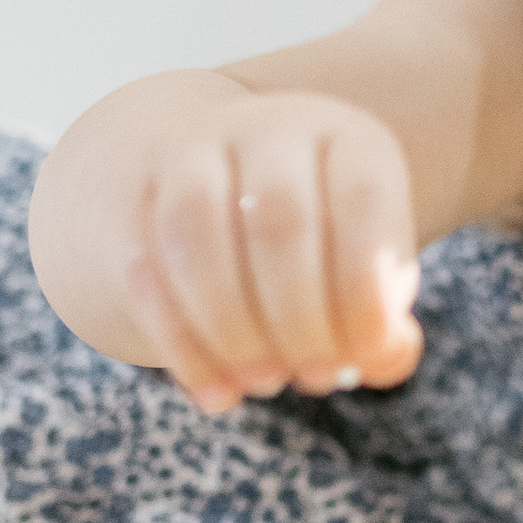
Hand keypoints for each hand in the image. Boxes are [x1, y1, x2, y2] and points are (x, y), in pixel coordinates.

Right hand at [125, 91, 424, 411]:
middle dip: (301, 319)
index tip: (368, 354)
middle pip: (279, 221)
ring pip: (196, 235)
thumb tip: (388, 356)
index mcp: (344, 136)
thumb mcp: (363, 269)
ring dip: (233, 329)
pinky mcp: (134, 198)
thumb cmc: (318, 250)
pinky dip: (182, 346)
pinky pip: (144, 270)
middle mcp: (268, 130)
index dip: (366, 285)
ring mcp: (190, 154)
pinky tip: (216, 393)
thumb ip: (385, 321)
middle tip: (319, 379)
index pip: (361, 197)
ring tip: (266, 383)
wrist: (213, 189)